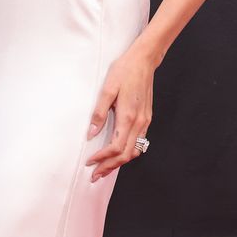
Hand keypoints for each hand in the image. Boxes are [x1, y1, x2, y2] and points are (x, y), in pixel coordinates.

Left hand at [86, 43, 155, 180]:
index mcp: (128, 117)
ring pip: (134, 151)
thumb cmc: (124, 72)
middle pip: (125, 155)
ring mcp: (145, 121)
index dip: (102, 158)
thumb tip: (90, 133)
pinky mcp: (146, 118)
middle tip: (95, 175)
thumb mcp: (107, 90)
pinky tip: (118, 153)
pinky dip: (127, 152)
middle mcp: (139, 123)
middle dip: (110, 167)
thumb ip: (98, 113)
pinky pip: (139, 142)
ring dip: (119, 162)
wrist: (143, 61)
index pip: (115, 147)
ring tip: (105, 168)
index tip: (90, 163)